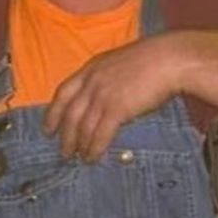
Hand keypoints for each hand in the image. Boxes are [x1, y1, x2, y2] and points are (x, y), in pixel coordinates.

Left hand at [43, 35, 185, 161]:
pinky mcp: (116, 109)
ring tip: (78, 158)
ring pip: (82, 127)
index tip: (47, 128)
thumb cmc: (153, 59)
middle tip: (64, 151)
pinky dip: (94, 148)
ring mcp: (102, 95)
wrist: (170, 59)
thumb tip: (106, 99)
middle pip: (69, 114)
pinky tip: (93, 157)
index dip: (53, 112)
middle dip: (64, 135)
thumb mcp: (120, 62)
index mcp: (91, 68)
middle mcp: (92, 82)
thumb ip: (108, 78)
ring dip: (78, 146)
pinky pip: (99, 134)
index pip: (63, 93)